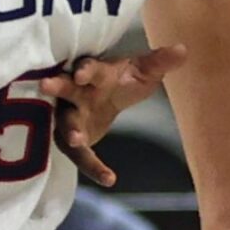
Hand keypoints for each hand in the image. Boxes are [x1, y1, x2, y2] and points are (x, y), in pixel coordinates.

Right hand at [36, 45, 186, 187]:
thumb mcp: (142, 71)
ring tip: (75, 141)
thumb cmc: (121, 79)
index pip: (88, 67)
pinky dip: (93, 168)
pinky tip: (109, 179)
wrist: (107, 98)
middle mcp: (77, 93)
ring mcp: (70, 116)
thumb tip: (183, 50)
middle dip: (56, 87)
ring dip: (69, 131)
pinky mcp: (71, 139)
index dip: (85, 69)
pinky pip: (80, 156)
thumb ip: (159, 62)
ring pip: (65, 123)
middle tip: (46, 85)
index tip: (81, 73)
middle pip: (64, 89)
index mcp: (94, 73)